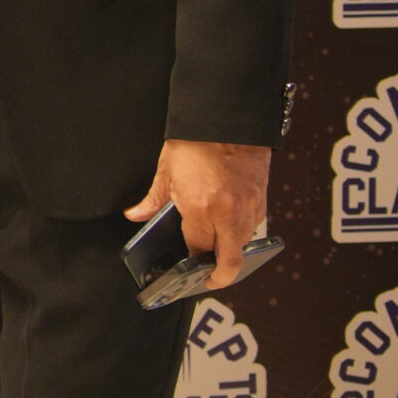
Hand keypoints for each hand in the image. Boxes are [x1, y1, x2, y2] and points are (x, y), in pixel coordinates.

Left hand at [126, 138, 272, 289]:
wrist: (227, 118)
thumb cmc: (196, 141)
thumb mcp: (166, 170)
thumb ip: (153, 200)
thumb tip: (136, 215)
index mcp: (201, 208)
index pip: (197, 249)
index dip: (192, 260)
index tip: (188, 264)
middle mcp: (228, 214)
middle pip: (229, 260)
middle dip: (220, 275)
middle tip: (210, 279)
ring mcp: (248, 208)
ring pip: (244, 245)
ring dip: (232, 252)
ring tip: (218, 252)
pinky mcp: (262, 199)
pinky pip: (254, 227)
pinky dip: (243, 233)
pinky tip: (230, 228)